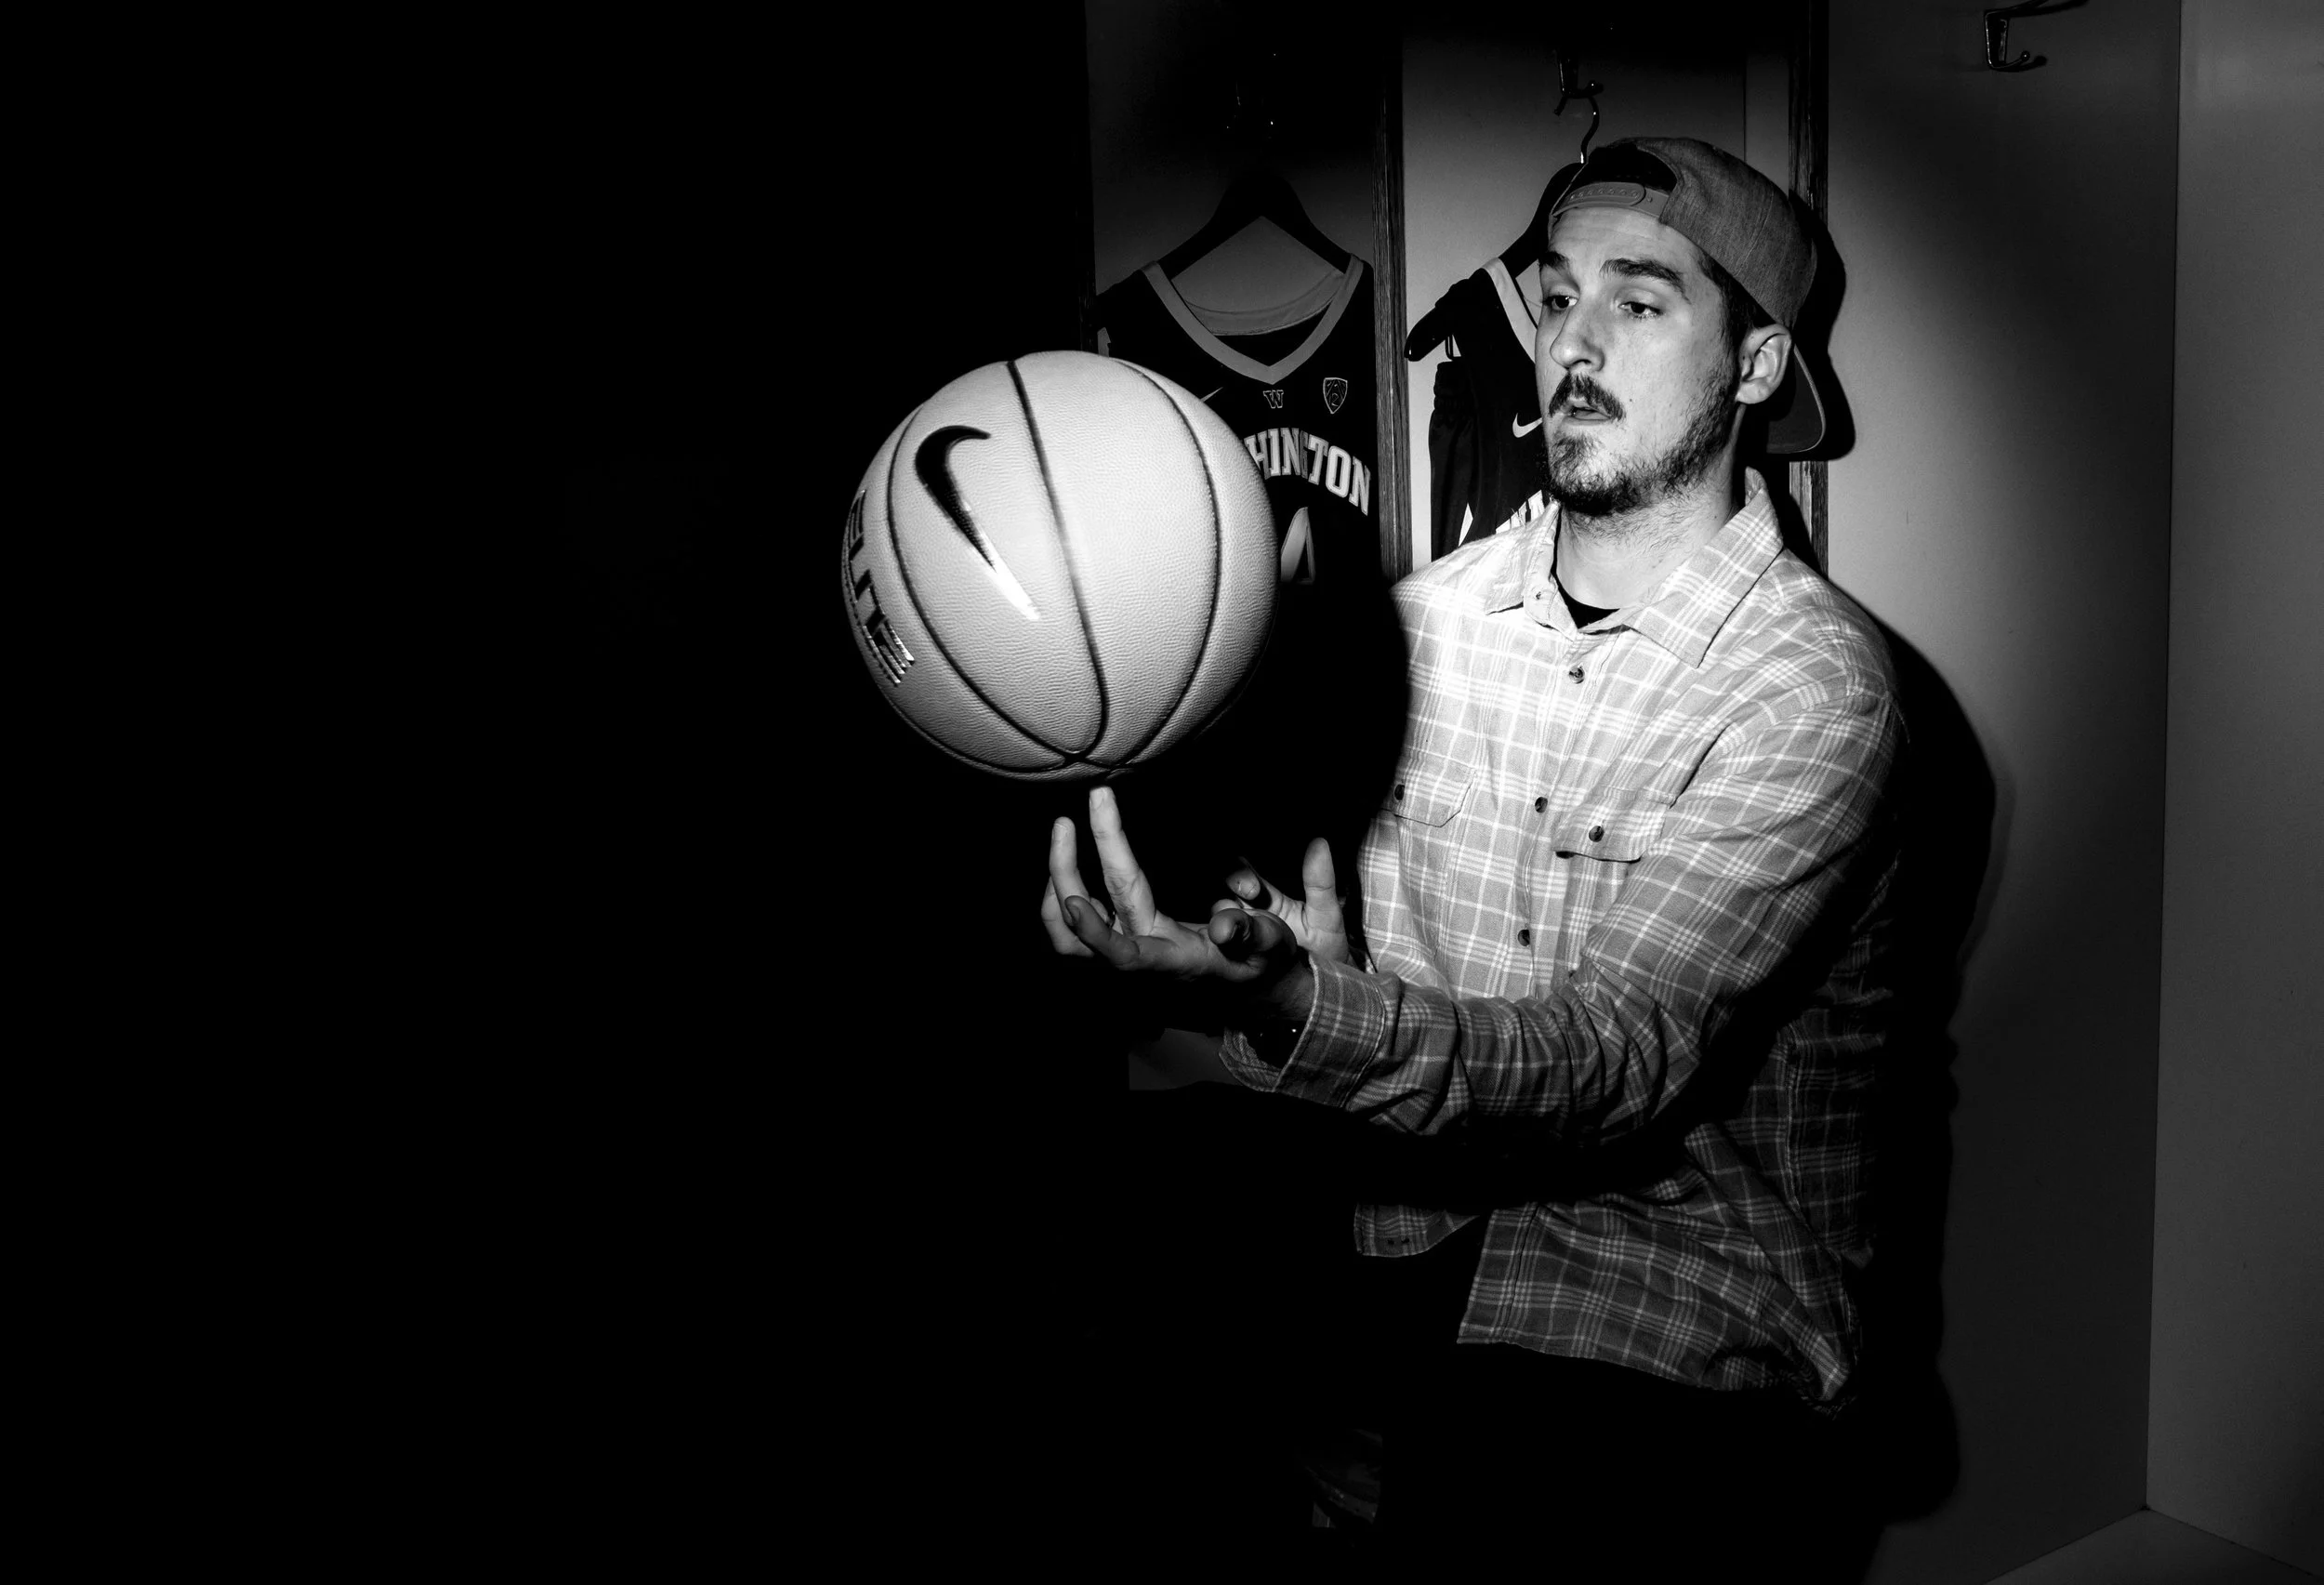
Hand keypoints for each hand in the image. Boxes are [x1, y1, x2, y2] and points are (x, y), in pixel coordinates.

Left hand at [1040, 788, 1306, 993]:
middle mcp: (1140, 959)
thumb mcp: (1271, 945)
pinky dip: (1060, 895)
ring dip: (1054, 885)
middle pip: (1082, 925)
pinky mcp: (1118, 941)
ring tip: (1063, 832)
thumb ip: (1254, 933)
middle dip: (1065, 870)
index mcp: (1175, 961)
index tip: (1073, 901)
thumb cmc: (1260, 959)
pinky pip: (1071, 931)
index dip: (1094, 934)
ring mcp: (1123, 952)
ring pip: (1064, 937)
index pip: (1124, 955)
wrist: (1251, 981)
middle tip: (1066, 820)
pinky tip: (1069, 860)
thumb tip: (1225, 924)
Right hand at [1218, 838, 1351, 966]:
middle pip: (1220, 892)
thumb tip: (1319, 842)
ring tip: (1229, 933)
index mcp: (1266, 898)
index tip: (1253, 890)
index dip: (1240, 875)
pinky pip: (1215, 947)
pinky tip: (1219, 947)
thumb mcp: (1326, 915)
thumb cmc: (1327, 951)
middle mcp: (1247, 914)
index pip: (1241, 875)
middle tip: (1242, 905)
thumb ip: (1320, 882)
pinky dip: (1213, 943)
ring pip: (1214, 919)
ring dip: (1218, 921)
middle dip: (1226, 896)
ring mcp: (1238, 937)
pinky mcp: (1231, 958)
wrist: (1326, 992)